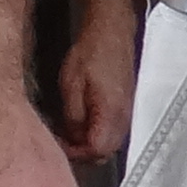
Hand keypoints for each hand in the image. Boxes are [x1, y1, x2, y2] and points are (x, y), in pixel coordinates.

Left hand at [52, 0, 138, 162]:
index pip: (97, 150)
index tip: (58, 145)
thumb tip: (73, 138)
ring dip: (90, 143)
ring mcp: (128, 113)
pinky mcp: (126, 107)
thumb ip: (72, 117)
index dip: (76, 153)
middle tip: (61, 141)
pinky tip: (82, 121)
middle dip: (83, 152)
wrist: (111, 33)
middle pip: (106, 152)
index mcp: (111, 113)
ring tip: (68, 132)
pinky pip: (113, 131)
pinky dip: (97, 133)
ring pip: (110, 144)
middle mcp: (124, 118)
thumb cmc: (90, 55)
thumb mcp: (71, 85)